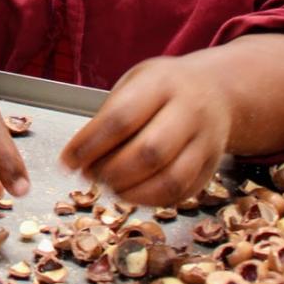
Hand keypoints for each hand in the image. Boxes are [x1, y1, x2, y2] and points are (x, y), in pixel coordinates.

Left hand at [60, 53, 231, 206]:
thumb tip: (82, 156)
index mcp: (162, 84)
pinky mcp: (212, 168)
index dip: (90, 144)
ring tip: (109, 187)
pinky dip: (151, 200)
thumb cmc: (161, 88)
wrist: (216, 92)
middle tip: (89, 175)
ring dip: (132, 192)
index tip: (67, 161)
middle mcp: (190, 112)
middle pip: (149, 152)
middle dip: (111, 171)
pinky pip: (182, 193)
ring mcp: (206, 142)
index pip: (121, 118)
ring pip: (171, 180)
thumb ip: (111, 114)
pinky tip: (131, 193)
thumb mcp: (135, 83)